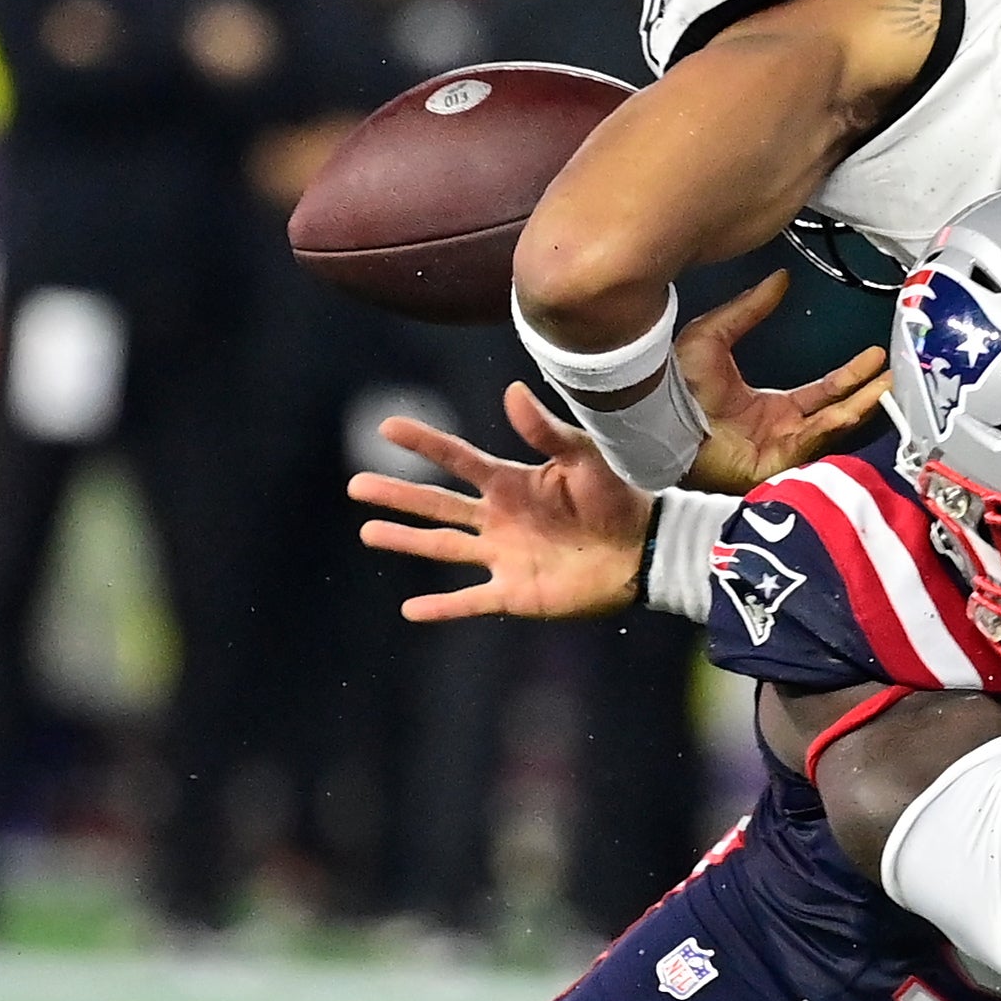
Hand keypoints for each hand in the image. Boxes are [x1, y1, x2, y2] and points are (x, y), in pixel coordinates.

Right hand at [350, 384, 649, 622]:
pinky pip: (470, 601)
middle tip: (356, 485)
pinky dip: (441, 607)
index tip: (387, 426)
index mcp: (512, 483)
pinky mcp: (515, 593)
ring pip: (443, 547)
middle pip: (437, 504)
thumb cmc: (620, 498)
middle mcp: (499, 519)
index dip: (423, 442)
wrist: (644, 551)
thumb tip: (511, 390)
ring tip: (369, 531)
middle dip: (397, 495)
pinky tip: (411, 609)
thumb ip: (546, 431)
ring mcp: (503, 556)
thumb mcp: (584, 458)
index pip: (457, 459)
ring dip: (406, 540)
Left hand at [675, 270, 891, 492]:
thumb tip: (778, 279)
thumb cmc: (676, 383)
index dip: (850, 375)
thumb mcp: (715, 335)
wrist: (657, 414)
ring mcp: (780, 449)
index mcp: (769, 406)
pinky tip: (858, 404)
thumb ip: (749, 309)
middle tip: (898, 375)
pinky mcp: (776, 463)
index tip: (874, 357)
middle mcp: (781, 430)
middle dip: (870, 393)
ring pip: (834, 427)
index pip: (822, 391)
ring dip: (864, 407)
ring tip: (891, 387)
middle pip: (838, 411)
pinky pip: (814, 441)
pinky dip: (837, 422)